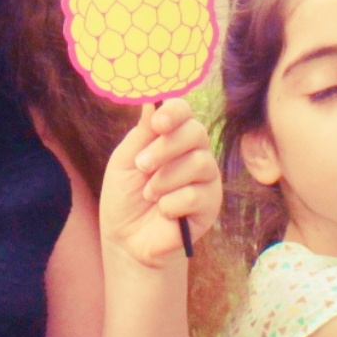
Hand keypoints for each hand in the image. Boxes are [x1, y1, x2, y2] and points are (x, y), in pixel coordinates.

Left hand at [100, 99, 221, 269]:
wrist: (127, 240)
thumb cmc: (125, 196)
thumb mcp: (125, 161)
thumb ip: (142, 132)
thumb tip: (151, 97)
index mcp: (173, 136)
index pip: (184, 111)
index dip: (174, 112)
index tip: (157, 123)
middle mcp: (194, 152)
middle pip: (196, 132)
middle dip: (165, 148)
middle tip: (142, 165)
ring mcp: (206, 178)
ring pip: (199, 163)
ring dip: (165, 179)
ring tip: (149, 194)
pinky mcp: (211, 205)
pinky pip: (196, 194)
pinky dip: (171, 204)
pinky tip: (163, 211)